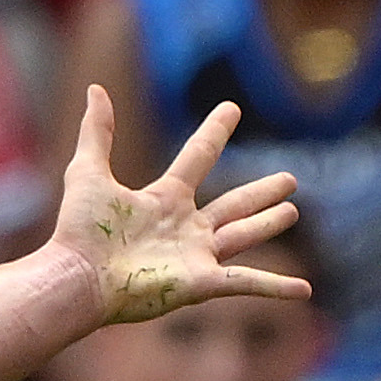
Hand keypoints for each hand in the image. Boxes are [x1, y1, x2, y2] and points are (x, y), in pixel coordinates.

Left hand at [51, 88, 308, 324]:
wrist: (76, 278)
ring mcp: (195, 256)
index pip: (197, 157)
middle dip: (260, 193)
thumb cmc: (79, 231)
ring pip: (243, 236)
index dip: (214, 131)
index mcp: (163, 199)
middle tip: (289, 180)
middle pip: (232, 204)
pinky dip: (275, 287)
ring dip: (267, 225)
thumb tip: (95, 89)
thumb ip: (97, 133)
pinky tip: (303, 291)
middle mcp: (184, 226)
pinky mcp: (200, 283)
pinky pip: (246, 283)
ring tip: (292, 212)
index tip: (230, 108)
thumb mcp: (88, 172)